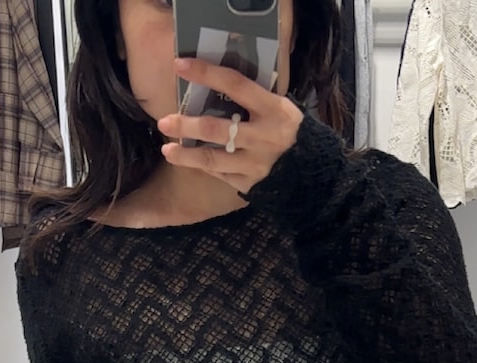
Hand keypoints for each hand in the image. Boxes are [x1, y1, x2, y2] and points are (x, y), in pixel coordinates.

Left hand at [156, 57, 303, 193]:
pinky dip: (203, 167)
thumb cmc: (288, 130)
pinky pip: (221, 174)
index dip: (207, 73)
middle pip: (216, 129)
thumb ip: (253, 97)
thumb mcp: (279, 107)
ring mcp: (257, 164)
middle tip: (164, 121)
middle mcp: (264, 137)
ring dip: (186, 155)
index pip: (235, 85)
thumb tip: (214, 82)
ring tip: (167, 149)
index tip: (180, 65)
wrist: (312, 171)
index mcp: (273, 110)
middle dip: (186, 125)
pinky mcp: (251, 183)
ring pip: (213, 159)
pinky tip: (189, 161)